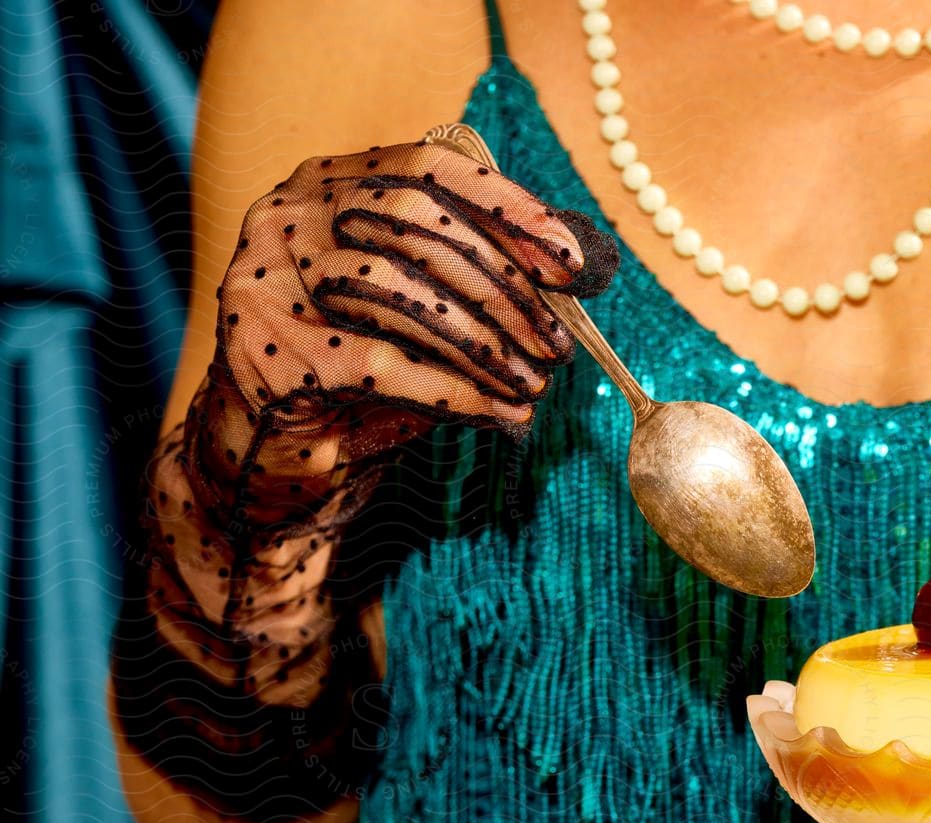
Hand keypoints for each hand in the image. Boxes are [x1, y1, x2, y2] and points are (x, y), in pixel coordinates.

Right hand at [194, 139, 616, 519]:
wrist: (266, 452)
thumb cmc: (355, 369)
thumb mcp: (416, 310)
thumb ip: (471, 277)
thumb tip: (569, 274)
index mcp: (328, 184)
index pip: (427, 168)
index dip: (506, 210)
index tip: (570, 263)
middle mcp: (289, 216)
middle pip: (415, 223)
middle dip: (503, 287)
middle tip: (557, 344)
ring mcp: (268, 278)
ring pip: (399, 291)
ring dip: (484, 344)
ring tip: (533, 383)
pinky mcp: (270, 350)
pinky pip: (384, 362)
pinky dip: (455, 389)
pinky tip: (499, 412)